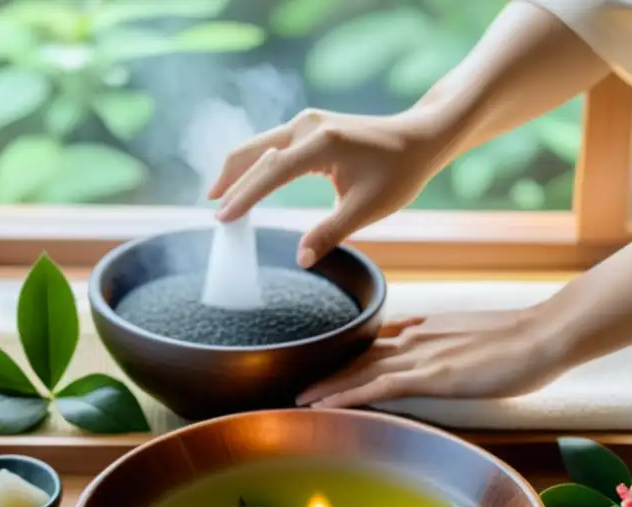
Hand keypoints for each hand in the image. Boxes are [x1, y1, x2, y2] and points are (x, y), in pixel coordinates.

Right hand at [209, 107, 446, 266]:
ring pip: (258, 146)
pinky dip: (252, 164)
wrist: (419, 138)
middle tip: (212, 213)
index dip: (244, 197)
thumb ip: (330, 233)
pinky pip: (270, 145)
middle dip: (229, 181)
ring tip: (218, 199)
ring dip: (237, 170)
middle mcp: (308, 126)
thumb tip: (301, 259)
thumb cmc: (398, 173)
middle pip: (253, 152)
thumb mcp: (367, 209)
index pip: (270, 173)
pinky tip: (243, 182)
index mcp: (321, 144)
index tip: (222, 219)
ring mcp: (307, 121)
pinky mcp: (309, 125)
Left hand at [297, 308, 566, 408]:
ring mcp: (420, 356)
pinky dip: (347, 395)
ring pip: (360, 370)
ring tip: (300, 399)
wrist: (545, 334)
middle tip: (300, 386)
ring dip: (328, 385)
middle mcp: (416, 338)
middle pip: (360, 356)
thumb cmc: (524, 340)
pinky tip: (325, 405)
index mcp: (427, 329)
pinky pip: (377, 386)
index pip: (378, 344)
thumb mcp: (479, 338)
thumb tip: (446, 356)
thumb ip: (454, 345)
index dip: (351, 358)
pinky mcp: (430, 375)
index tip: (330, 367)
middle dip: (330, 372)